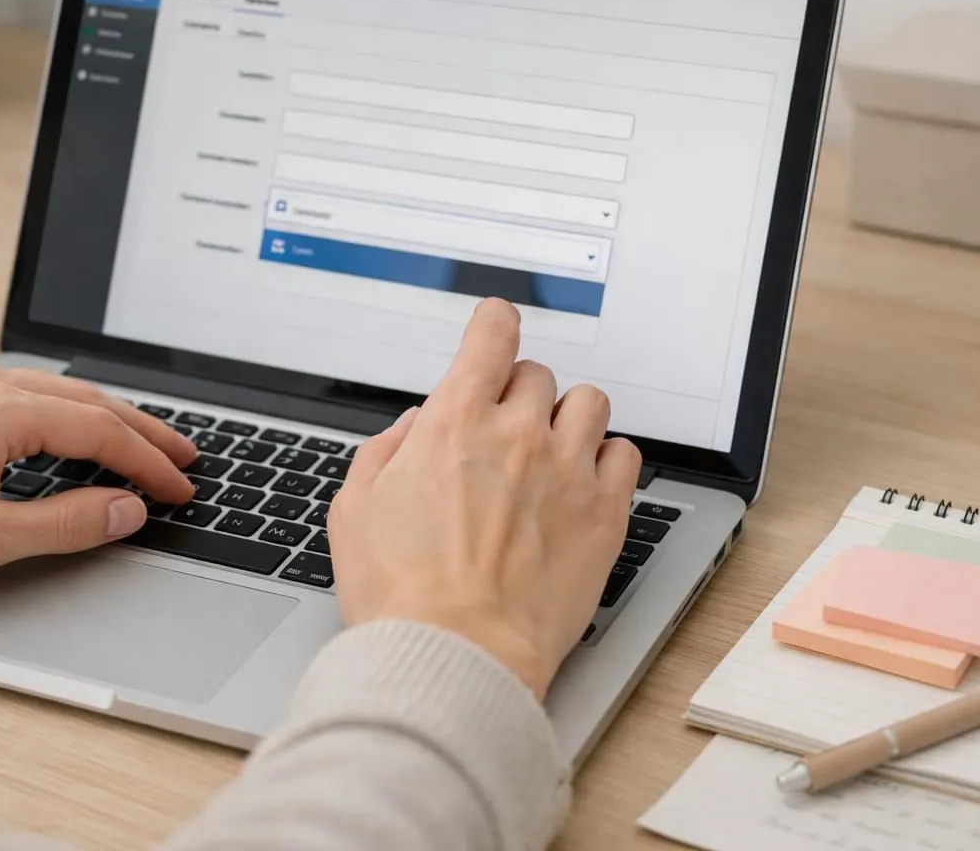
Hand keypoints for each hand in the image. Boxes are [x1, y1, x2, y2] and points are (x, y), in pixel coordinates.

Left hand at [0, 360, 196, 592]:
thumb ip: (64, 524)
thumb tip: (126, 511)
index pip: (101, 432)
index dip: (149, 464)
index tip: (180, 491)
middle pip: (88, 401)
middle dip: (143, 432)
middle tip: (185, 460)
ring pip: (56, 393)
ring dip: (105, 420)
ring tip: (142, 447)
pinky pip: (22, 394)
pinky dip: (65, 415)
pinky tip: (71, 435)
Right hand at [329, 299, 640, 697]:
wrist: (455, 657)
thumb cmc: (400, 595)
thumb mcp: (355, 510)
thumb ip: (384, 453)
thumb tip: (412, 429)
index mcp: (454, 423)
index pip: (490, 337)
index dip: (493, 322)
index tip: (495, 323)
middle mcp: (517, 436)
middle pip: (536, 374)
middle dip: (517, 393)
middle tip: (503, 430)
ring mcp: (567, 473)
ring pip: (588, 403)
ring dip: (568, 417)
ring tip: (551, 451)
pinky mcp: (603, 516)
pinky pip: (625, 456)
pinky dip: (606, 460)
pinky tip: (583, 484)